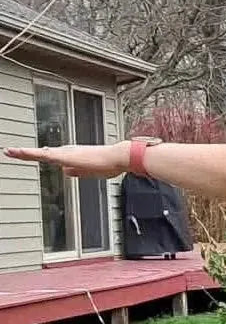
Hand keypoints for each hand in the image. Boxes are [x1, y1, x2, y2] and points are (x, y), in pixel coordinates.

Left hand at [3, 140, 130, 177]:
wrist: (117, 157)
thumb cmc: (109, 164)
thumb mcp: (90, 172)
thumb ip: (77, 171)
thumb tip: (65, 171)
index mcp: (71, 156)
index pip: (49, 156)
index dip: (36, 156)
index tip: (24, 155)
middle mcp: (65, 152)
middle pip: (40, 153)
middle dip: (25, 153)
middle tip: (9, 151)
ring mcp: (65, 153)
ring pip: (39, 153)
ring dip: (24, 153)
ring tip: (9, 151)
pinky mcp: (66, 156)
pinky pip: (44, 155)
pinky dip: (32, 154)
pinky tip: (22, 153)